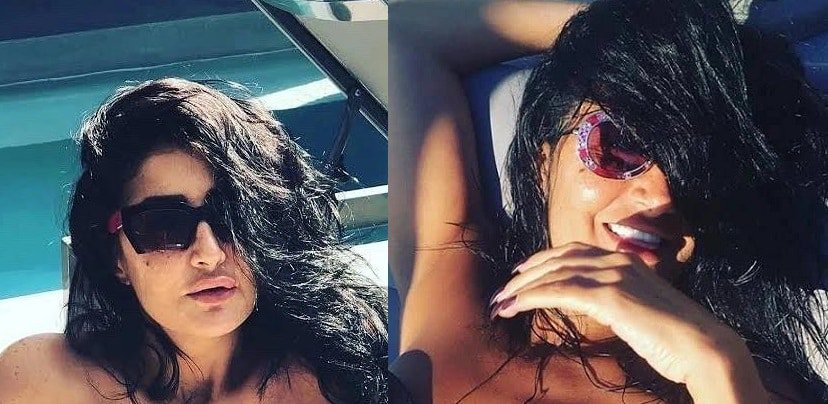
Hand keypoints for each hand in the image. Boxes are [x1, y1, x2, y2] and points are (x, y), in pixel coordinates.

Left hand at [489, 243, 760, 391]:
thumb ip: (618, 299)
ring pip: (554, 274)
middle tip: (503, 290)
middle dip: (525, 274)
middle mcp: (616, 261)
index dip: (542, 259)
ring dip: (522, 287)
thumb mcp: (641, 308)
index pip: (572, 251)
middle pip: (557, 259)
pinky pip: (560, 291)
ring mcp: (613, 276)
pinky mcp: (609, 296)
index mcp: (624, 260)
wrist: (704, 347)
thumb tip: (597, 304)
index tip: (521, 271)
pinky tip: (514, 307)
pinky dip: (532, 297)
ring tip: (500, 303)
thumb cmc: (675, 336)